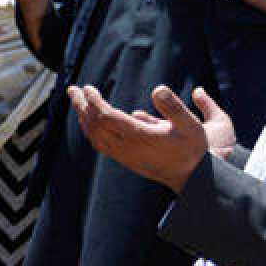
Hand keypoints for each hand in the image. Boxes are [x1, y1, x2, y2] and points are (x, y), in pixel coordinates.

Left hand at [70, 84, 230, 192]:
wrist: (192, 178)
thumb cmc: (193, 149)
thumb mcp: (190, 124)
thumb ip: (172, 106)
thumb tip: (157, 89)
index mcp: (140, 137)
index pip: (106, 116)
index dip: (94, 101)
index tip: (88, 88)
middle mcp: (127, 148)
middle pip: (94, 125)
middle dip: (81, 106)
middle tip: (72, 90)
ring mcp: (124, 156)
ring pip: (94, 136)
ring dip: (83, 118)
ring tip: (78, 102)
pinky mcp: (125, 161)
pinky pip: (100, 145)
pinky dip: (90, 131)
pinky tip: (89, 123)